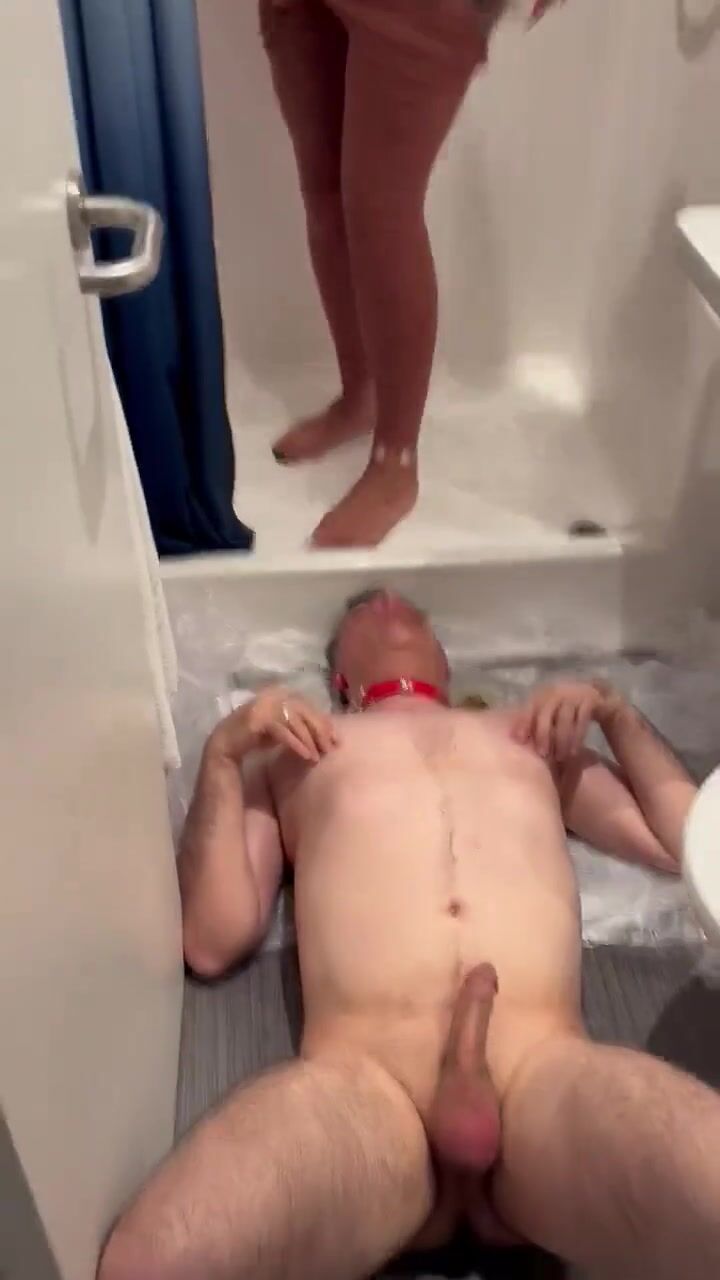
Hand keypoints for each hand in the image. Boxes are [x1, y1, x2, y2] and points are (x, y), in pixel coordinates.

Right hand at [212, 686, 338, 764]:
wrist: (226, 743)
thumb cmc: (257, 736)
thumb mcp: (283, 728)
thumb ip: (300, 725)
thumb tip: (327, 732)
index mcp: (282, 693)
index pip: (309, 705)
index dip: (323, 722)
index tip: (336, 739)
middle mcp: (274, 694)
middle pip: (305, 711)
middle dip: (320, 731)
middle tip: (330, 749)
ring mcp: (265, 705)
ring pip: (296, 721)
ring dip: (310, 740)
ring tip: (317, 756)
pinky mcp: (257, 719)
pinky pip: (283, 731)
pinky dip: (296, 744)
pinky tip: (306, 755)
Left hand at [511, 680, 622, 762]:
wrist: (607, 704)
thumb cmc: (573, 716)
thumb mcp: (554, 719)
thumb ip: (539, 725)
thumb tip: (516, 738)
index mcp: (547, 691)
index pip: (532, 704)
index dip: (524, 720)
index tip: (519, 740)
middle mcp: (561, 689)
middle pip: (546, 708)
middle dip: (543, 732)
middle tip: (542, 754)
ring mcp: (578, 692)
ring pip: (564, 715)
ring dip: (561, 738)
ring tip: (560, 758)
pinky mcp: (594, 699)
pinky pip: (583, 717)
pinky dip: (577, 736)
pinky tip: (575, 752)